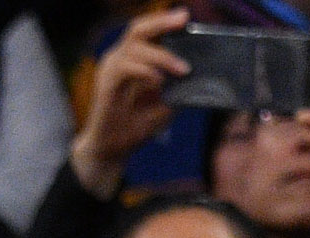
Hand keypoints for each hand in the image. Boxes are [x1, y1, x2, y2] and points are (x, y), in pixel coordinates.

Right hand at [70, 7, 187, 197]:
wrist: (114, 148)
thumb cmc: (138, 125)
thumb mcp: (167, 104)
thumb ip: (179, 89)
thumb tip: (203, 78)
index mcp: (134, 58)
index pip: (149, 32)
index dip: (165, 22)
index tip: (186, 17)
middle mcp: (120, 57)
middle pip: (138, 29)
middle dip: (162, 22)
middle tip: (183, 19)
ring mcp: (111, 68)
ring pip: (134, 47)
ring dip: (161, 56)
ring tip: (183, 69)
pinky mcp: (106, 83)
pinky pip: (125, 68)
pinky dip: (145, 71)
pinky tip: (160, 80)